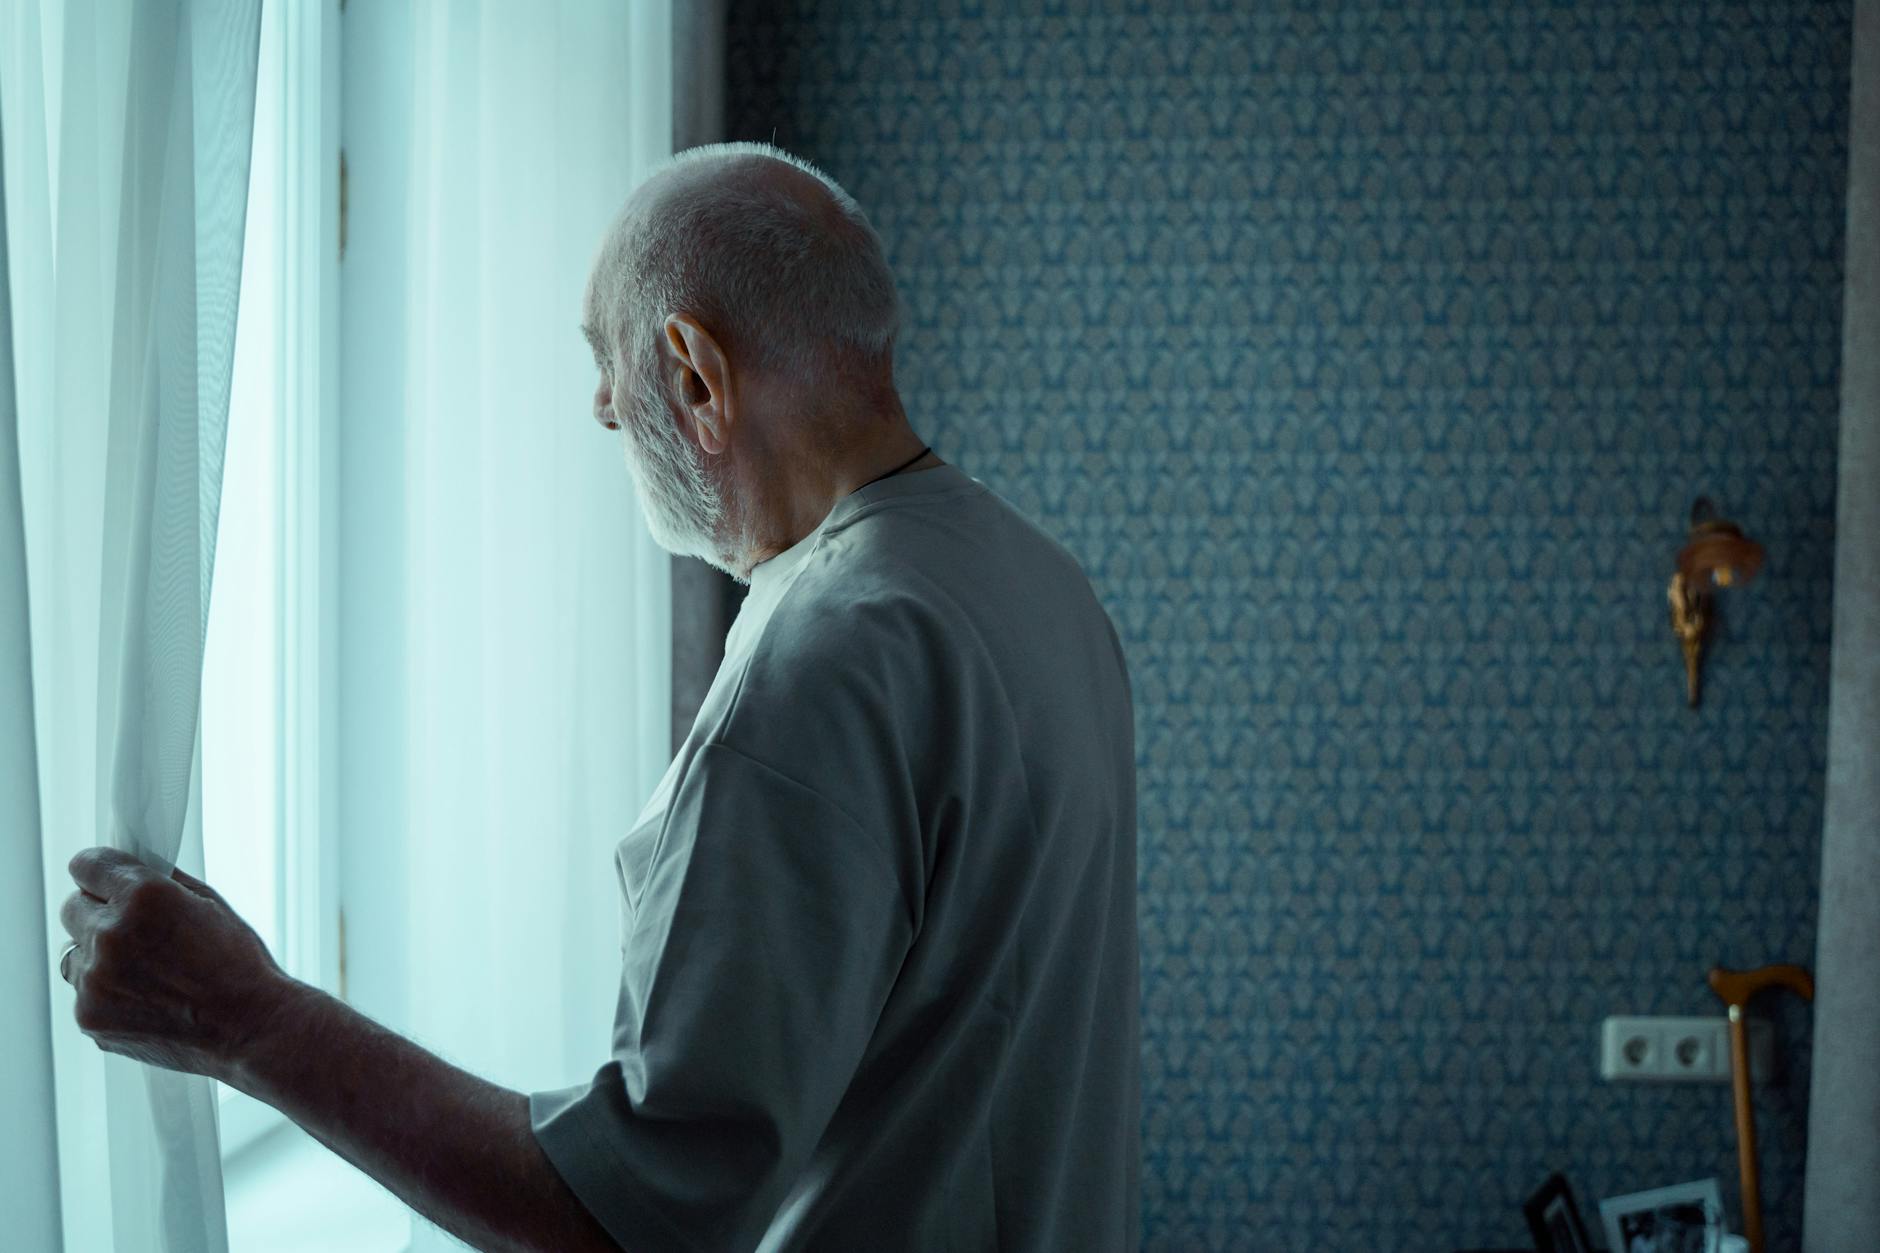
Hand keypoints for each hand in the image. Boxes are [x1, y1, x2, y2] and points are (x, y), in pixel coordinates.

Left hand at [60, 846, 296, 1081]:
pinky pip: (83, 992)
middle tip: (133, 930)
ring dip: (98, 956)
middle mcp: (111, 934)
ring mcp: (94, 979)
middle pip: (72, 908)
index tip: (102, 879)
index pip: (87, 865)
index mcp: (144, 897)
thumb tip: (134, 871)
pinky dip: (106, 993)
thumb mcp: (211, 905)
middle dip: (98, 913)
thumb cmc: (238, 967)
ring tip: (144, 971)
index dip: (99, 871)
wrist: (249, 1028)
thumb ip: (163, 884)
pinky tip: (145, 998)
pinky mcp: (88, 1015)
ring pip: (75, 954)